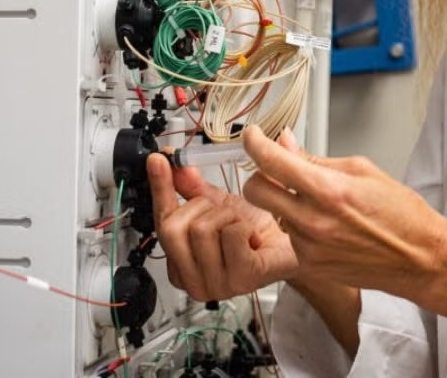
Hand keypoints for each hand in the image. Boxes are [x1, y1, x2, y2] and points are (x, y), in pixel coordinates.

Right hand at [147, 148, 296, 300]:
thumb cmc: (253, 234)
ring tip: (240, 226)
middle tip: (221, 213)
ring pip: (202, 229)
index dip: (160, 188)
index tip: (158, 160)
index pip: (160, 222)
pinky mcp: (242, 278)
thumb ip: (191, 188)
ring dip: (227, 216)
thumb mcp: (217, 206)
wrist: (288, 249)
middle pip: (172, 229)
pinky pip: (231, 234)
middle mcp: (193, 282)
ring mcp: (216, 285)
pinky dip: (245, 225)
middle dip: (200, 207)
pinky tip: (252, 237)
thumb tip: (173, 164)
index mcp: (180, 267)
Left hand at [241, 126, 446, 320]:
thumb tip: (286, 144)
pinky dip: (299, 226)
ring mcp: (309, 247)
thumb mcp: (362, 170)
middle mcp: (313, 221)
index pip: (271, 160)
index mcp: (328, 189)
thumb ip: (316, 158)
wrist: (420, 258)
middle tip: (276, 170)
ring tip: (319, 204)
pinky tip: (326, 225)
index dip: (254, 142)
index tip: (252, 136)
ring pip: (273, 215)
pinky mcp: (310, 266)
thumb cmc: (401, 213)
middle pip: (255, 191)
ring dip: (285, 203)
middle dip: (260, 176)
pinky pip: (289, 237)